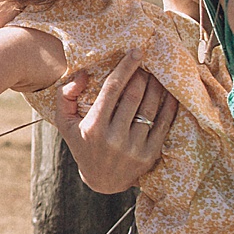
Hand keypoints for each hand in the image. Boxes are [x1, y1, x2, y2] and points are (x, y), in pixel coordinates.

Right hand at [51, 51, 177, 192]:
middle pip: (134, 95)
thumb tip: (84, 74)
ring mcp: (134, 147)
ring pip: (150, 108)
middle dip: (142, 75)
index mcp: (94, 128)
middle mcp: (115, 138)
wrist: (102, 181)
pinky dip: (169, 105)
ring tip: (156, 75)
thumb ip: (65, 95)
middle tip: (145, 64)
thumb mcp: (65, 123)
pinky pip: (164, 123)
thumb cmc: (82, 145)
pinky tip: (169, 93)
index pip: (112, 89)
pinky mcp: (150, 154)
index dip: (126, 67)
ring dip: (156, 86)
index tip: (137, 51)